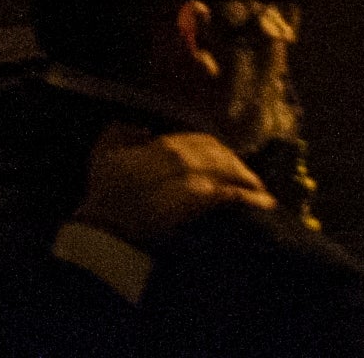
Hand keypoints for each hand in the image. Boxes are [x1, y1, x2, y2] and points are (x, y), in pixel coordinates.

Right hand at [75, 125, 270, 246]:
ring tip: (259, 188)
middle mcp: (168, 159)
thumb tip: (144, 129)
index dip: (213, 148)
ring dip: (244, 176)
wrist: (107, 233)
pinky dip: (246, 196)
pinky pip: (224, 194)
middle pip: (210, 153)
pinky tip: (262, 202)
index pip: (190, 141)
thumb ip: (119, 134)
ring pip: (220, 170)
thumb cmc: (104, 197)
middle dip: (233, 162)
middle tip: (248, 175)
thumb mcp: (101, 156)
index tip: (226, 157)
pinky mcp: (190, 204)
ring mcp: (179, 180)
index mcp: (150, 149)